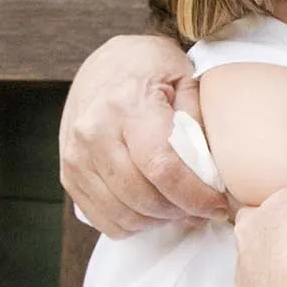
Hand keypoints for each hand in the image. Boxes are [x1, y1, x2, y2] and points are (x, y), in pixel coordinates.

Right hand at [58, 34, 228, 235]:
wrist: (106, 63)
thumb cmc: (153, 69)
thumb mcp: (186, 80)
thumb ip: (197, 126)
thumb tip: (211, 176)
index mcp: (127, 105)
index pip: (163, 168)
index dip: (194, 196)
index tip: (218, 205)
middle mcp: (93, 132)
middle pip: (142, 197)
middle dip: (181, 211)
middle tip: (204, 207)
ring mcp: (76, 156)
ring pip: (123, 214)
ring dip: (158, 220)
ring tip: (181, 206)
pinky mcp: (68, 174)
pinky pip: (103, 219)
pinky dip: (133, 223)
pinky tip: (153, 207)